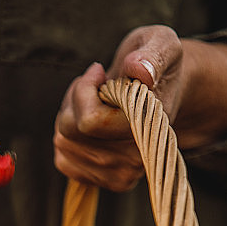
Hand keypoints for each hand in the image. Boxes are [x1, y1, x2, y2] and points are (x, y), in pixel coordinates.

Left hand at [54, 25, 226, 191]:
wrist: (163, 91)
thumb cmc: (157, 65)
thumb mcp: (162, 43)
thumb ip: (153, 54)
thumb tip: (139, 71)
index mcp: (149, 128)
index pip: (89, 121)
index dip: (85, 90)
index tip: (98, 72)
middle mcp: (136, 160)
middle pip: (70, 132)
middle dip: (75, 100)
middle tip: (97, 85)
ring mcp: (119, 176)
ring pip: (64, 143)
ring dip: (71, 116)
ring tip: (96, 102)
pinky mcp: (104, 182)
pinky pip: (63, 160)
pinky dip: (69, 138)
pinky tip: (90, 126)